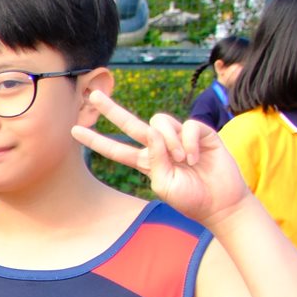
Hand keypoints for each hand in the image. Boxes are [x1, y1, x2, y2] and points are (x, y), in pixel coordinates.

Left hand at [71, 91, 248, 226]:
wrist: (221, 202)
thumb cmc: (191, 199)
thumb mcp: (164, 185)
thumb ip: (154, 161)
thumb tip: (153, 134)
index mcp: (146, 162)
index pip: (116, 150)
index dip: (96, 141)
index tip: (74, 131)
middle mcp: (159, 147)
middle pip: (131, 124)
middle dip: (111, 109)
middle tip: (93, 94)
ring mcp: (179, 138)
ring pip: (160, 122)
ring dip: (169, 141)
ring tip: (184, 161)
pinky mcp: (200, 132)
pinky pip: (186, 126)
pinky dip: (188, 142)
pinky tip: (196, 157)